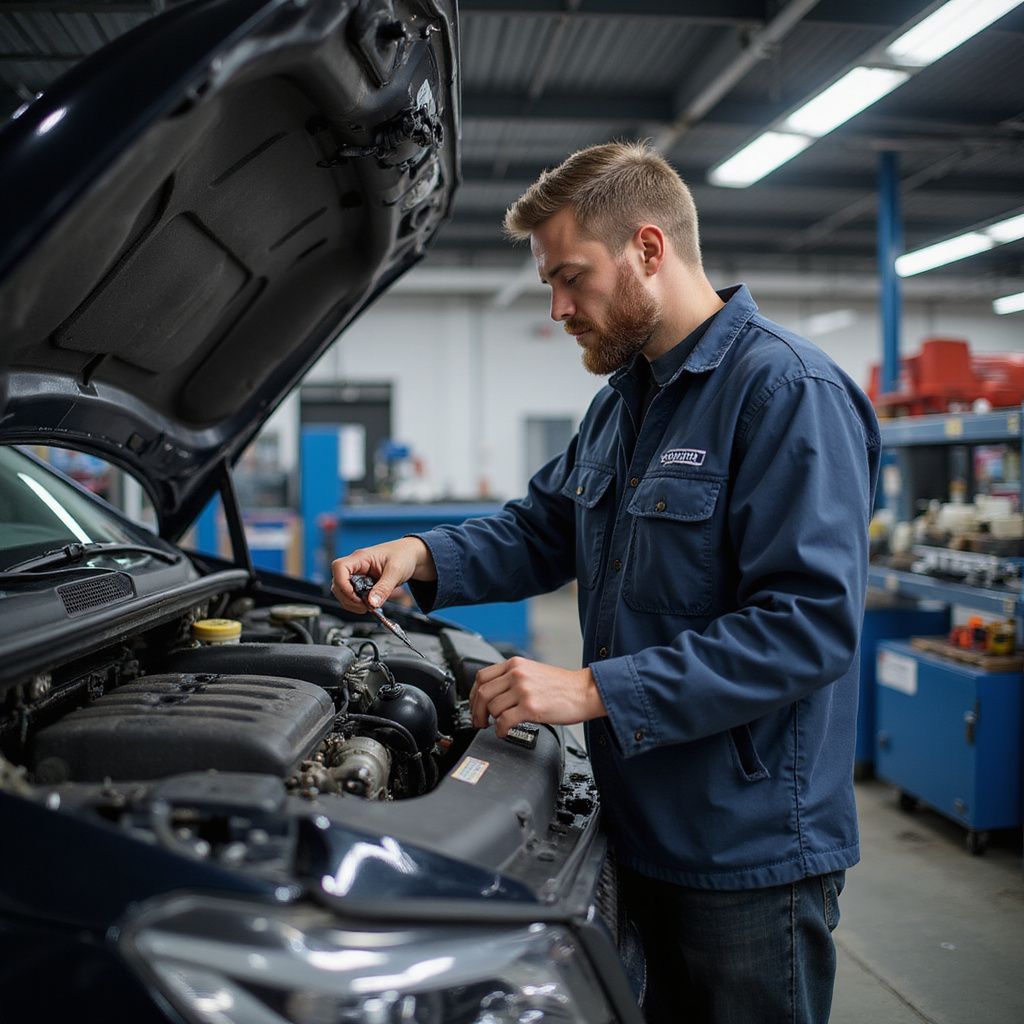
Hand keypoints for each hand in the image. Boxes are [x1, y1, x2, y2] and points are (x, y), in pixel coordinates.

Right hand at [330, 537, 435, 612]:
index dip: (342, 584)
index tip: (355, 597)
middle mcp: (356, 566)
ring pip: (342, 591)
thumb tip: (372, 603)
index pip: (339, 568)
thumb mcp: (396, 572)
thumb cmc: (404, 555)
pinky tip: (370, 604)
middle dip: (348, 598)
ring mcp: (358, 575)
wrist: (412, 556)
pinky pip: (352, 595)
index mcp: (361, 557)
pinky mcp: (362, 583)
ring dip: (352, 602)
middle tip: (365, 606)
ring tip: (369, 607)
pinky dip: (358, 603)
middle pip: (337, 583)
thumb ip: (384, 588)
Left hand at [470, 657, 606, 736]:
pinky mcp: (530, 707)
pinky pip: (504, 721)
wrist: (586, 691)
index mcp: (516, 664)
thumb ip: (513, 677)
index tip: (474, 705)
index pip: (481, 676)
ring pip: (491, 707)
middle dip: (476, 711)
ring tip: (495, 726)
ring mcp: (523, 690)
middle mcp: (517, 674)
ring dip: (489, 721)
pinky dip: (500, 730)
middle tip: (478, 721)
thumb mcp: (534, 671)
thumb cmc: (564, 686)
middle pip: (482, 693)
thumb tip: (494, 694)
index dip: (473, 695)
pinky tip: (504, 732)